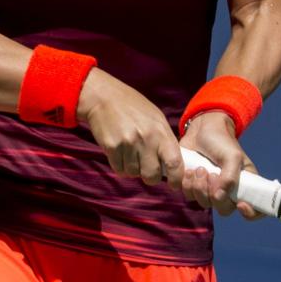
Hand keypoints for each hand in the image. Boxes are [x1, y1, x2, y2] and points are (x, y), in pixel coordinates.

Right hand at [79, 68, 183, 187]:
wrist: (104, 97)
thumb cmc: (133, 107)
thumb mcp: (156, 119)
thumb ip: (165, 140)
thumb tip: (172, 164)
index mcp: (161, 132)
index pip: (175, 163)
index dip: (176, 178)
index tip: (174, 184)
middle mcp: (147, 139)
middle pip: (152, 175)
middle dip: (150, 177)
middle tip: (147, 170)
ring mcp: (129, 144)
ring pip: (134, 173)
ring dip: (133, 170)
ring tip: (131, 155)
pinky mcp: (112, 147)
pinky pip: (119, 169)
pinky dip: (120, 166)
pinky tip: (120, 153)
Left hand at [180, 111, 261, 219]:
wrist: (201, 130)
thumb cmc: (222, 141)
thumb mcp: (232, 156)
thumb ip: (229, 177)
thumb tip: (219, 197)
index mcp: (246, 184)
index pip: (255, 208)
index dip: (250, 213)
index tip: (240, 204)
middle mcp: (230, 191)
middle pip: (224, 209)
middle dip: (215, 194)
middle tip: (210, 174)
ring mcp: (212, 190)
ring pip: (205, 204)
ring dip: (199, 187)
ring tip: (199, 168)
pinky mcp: (195, 186)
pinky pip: (190, 196)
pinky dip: (188, 185)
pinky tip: (189, 170)